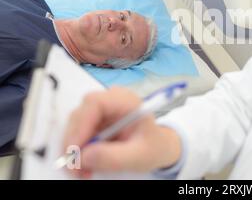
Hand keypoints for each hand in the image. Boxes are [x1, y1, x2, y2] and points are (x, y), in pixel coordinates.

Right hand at [63, 87, 181, 178]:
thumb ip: (114, 157)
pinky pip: (77, 135)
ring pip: (74, 126)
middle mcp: (110, 100)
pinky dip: (77, 152)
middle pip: (80, 115)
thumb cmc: (153, 147)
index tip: (75, 151)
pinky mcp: (94, 121)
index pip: (95, 103)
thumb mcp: (138, 156)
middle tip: (75, 169)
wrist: (157, 147)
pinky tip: (85, 166)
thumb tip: (84, 156)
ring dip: (73, 150)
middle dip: (73, 143)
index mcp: (126, 101)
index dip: (80, 125)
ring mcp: (101, 110)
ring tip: (82, 172)